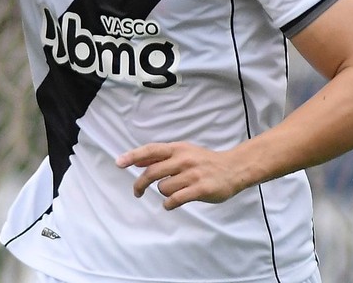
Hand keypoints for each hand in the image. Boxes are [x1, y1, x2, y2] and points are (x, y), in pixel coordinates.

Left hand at [116, 142, 246, 210]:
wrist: (234, 168)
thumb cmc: (205, 161)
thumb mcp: (184, 152)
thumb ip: (162, 157)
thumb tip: (138, 161)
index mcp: (178, 148)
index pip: (150, 150)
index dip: (133, 156)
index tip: (119, 163)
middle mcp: (183, 160)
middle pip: (152, 173)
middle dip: (140, 184)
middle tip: (137, 192)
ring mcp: (192, 175)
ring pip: (163, 188)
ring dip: (164, 193)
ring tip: (174, 192)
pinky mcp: (200, 189)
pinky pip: (175, 200)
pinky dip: (169, 204)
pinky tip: (172, 203)